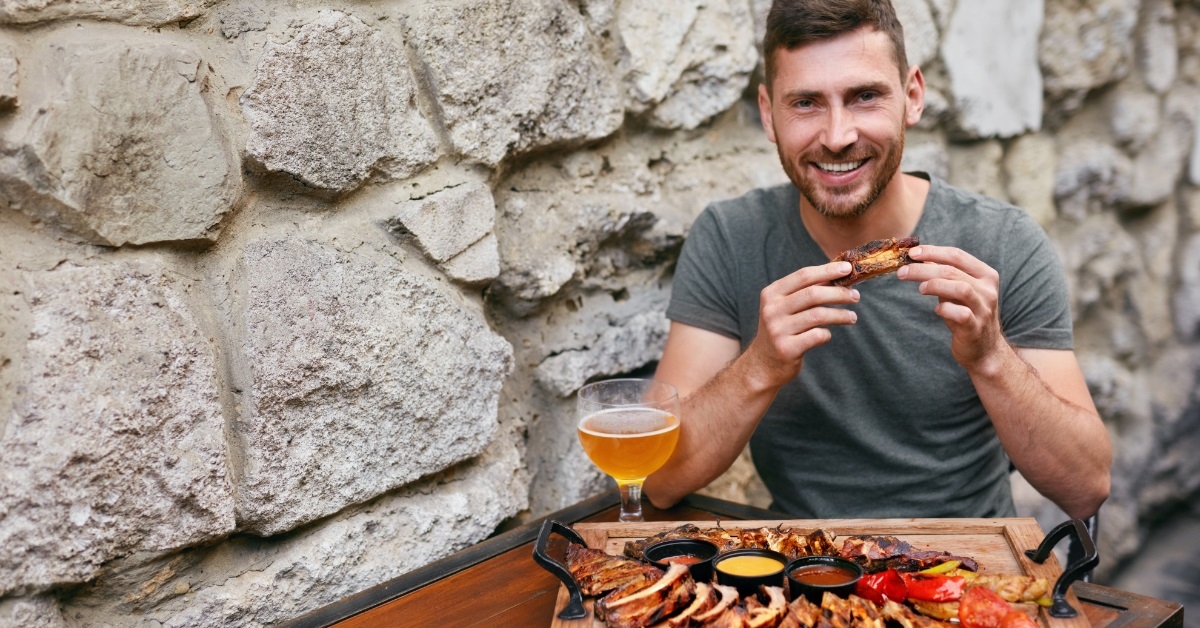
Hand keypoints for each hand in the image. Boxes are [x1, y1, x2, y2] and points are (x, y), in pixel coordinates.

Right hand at [746, 261, 859, 388]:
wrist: (762, 364)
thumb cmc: (782, 330)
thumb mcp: (785, 307)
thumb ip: (806, 291)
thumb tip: (838, 275)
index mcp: (772, 294)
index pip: (803, 275)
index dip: (828, 271)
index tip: (847, 269)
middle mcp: (772, 310)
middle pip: (813, 294)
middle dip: (839, 293)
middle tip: (855, 296)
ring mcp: (777, 330)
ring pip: (818, 315)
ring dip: (840, 315)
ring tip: (852, 317)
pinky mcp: (786, 348)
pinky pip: (817, 336)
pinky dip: (827, 334)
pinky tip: (828, 334)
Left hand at [898, 245, 1005, 370]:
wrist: (984, 349)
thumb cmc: (966, 315)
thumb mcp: (957, 291)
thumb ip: (942, 275)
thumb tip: (919, 258)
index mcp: (985, 275)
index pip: (957, 255)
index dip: (932, 252)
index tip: (911, 253)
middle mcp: (987, 289)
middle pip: (953, 271)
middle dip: (923, 268)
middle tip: (902, 271)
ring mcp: (984, 309)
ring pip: (960, 288)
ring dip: (935, 285)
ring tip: (920, 289)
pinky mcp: (976, 328)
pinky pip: (962, 314)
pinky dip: (946, 309)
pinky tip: (937, 310)